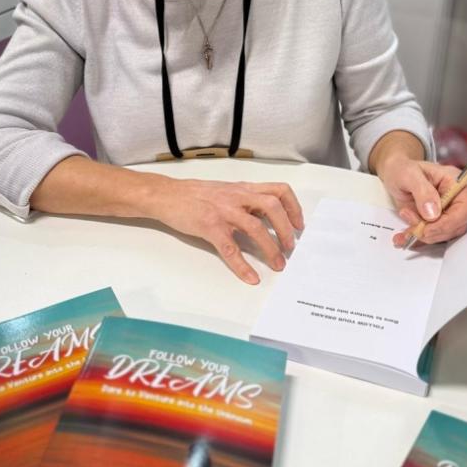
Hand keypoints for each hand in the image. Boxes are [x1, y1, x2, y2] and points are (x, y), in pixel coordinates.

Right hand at [152, 178, 303, 284]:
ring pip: (255, 227)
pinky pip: (230, 248)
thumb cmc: (196, 195)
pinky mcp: (210, 227)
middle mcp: (237, 197)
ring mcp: (224, 211)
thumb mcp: (227, 191)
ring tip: (278, 264)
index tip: (299, 225)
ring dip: (271, 248)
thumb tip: (269, 217)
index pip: (278, 190)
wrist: (167, 195)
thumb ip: (247, 200)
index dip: (294, 207)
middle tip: (291, 247)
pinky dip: (242, 265)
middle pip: (272, 207)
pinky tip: (250, 277)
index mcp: (244, 189)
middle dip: (286, 229)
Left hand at [376, 158, 466, 247]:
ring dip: (422, 234)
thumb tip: (433, 214)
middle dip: (432, 230)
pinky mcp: (437, 222)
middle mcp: (457, 200)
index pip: (465, 210)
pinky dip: (416, 240)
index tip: (427, 228)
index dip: (448, 223)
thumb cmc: (404, 169)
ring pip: (443, 234)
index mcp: (457, 183)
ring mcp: (448, 213)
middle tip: (409, 221)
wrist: (396, 174)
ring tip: (404, 217)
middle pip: (456, 226)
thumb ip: (422, 191)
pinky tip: (401, 237)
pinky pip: (431, 236)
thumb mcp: (409, 174)